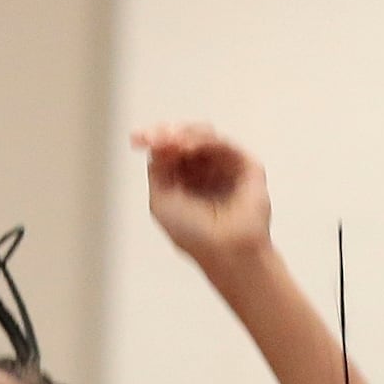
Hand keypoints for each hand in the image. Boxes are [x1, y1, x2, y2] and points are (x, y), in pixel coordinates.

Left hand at [133, 125, 272, 271]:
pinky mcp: (244, 165)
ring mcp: (224, 167)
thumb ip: (158, 169)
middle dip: (168, 134)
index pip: (168, 152)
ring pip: (203, 136)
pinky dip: (203, 141)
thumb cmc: (194, 236)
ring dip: (185, 135)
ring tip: (173, 142)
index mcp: (183, 182)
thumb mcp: (161, 201)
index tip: (138, 138)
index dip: (153, 141)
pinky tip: (188, 146)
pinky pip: (221, 144)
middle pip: (184, 138)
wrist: (225, 249)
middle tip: (156, 138)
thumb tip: (159, 143)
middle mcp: (203, 172)